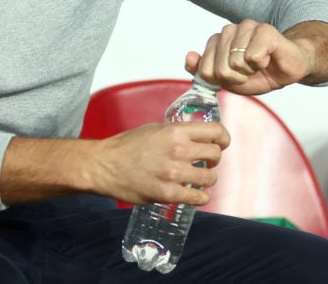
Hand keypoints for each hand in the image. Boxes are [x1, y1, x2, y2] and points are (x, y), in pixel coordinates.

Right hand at [88, 122, 229, 205]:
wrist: (104, 165)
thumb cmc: (127, 146)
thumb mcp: (154, 129)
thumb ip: (177, 132)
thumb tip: (196, 137)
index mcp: (175, 131)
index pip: (215, 131)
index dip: (223, 138)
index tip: (222, 144)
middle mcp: (178, 150)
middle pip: (216, 154)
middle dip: (214, 159)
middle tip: (206, 163)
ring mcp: (174, 173)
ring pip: (211, 178)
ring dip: (208, 179)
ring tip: (198, 179)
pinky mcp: (168, 194)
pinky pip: (199, 197)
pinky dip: (201, 197)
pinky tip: (196, 195)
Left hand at [185, 19, 327, 94]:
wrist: (289, 68)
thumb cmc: (260, 73)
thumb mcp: (228, 81)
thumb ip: (204, 72)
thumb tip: (189, 57)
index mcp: (217, 41)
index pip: (204, 70)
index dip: (223, 81)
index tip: (236, 77)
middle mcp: (228, 30)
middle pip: (220, 69)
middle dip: (237, 78)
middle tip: (250, 71)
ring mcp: (246, 27)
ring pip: (236, 63)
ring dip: (250, 71)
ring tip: (260, 64)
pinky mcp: (264, 29)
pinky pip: (252, 57)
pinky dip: (262, 64)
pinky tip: (268, 58)